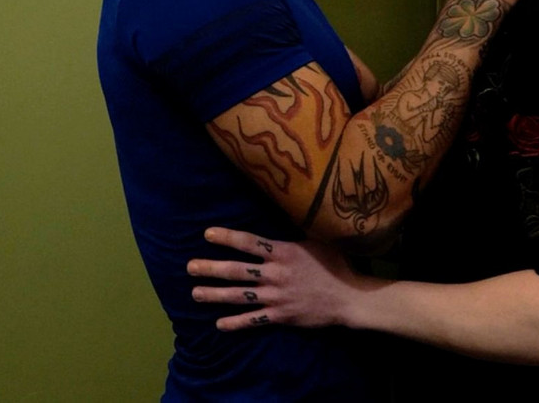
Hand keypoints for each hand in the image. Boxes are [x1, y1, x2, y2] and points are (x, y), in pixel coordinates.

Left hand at [186, 227, 366, 330]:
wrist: (348, 299)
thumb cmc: (335, 266)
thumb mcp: (316, 242)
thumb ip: (294, 234)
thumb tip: (285, 214)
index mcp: (282, 252)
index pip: (248, 242)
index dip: (226, 237)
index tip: (207, 234)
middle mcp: (274, 274)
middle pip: (236, 270)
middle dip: (210, 268)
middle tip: (189, 267)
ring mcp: (275, 297)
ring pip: (239, 296)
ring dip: (215, 295)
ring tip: (195, 293)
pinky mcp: (280, 316)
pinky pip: (253, 320)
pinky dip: (235, 323)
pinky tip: (219, 324)